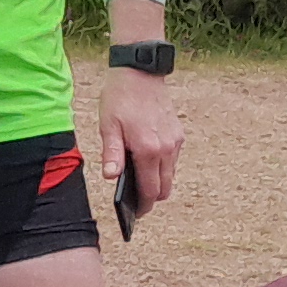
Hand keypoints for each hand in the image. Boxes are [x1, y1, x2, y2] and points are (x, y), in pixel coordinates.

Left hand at [96, 66, 183, 214]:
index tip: (136, 214)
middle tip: (136, 200)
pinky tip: (146, 159)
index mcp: (148, 150)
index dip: (144, 206)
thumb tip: (112, 178)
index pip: (151, 191)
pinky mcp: (178, 133)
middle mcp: (166, 148)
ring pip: (170, 174)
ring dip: (158, 181)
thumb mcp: (108, 126)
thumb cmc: (120, 98)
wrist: (140, 72)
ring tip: (139, 179)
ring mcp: (175, 141)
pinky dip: (162, 166)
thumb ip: (112, 154)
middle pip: (165, 188)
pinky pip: (172, 159)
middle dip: (152, 197)